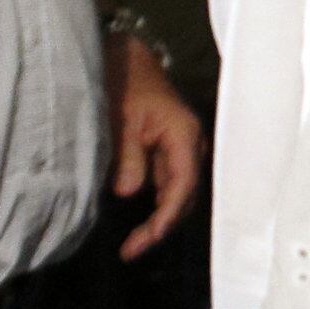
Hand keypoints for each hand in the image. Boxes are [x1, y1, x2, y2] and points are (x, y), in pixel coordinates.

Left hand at [108, 32, 205, 260]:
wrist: (123, 58)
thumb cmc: (122, 83)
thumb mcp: (119, 119)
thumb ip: (127, 155)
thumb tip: (130, 192)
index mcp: (184, 134)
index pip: (183, 184)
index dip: (166, 216)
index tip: (146, 240)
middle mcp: (190, 144)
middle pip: (185, 194)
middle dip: (162, 225)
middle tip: (131, 250)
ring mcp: (182, 148)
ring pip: (178, 192)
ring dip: (159, 217)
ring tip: (133, 243)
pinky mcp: (169, 151)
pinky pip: (168, 184)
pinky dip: (156, 205)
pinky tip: (140, 221)